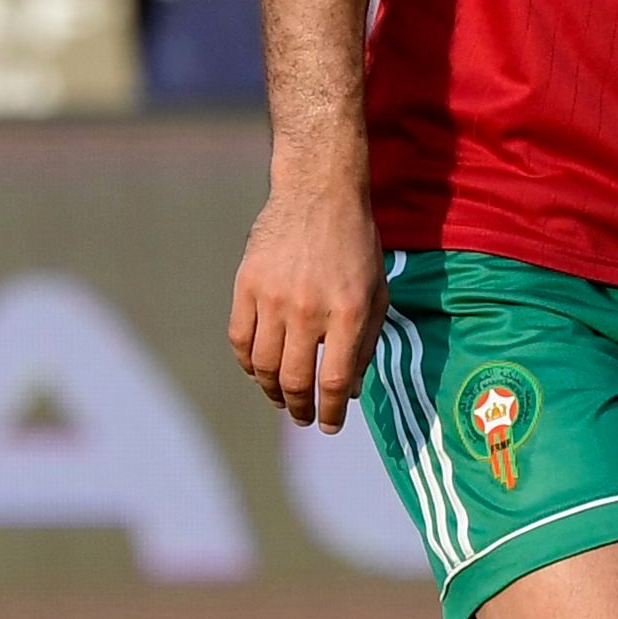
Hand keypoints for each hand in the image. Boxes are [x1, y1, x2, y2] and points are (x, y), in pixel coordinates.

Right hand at [228, 177, 384, 431]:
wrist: (318, 193)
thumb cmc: (356, 246)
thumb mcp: (378, 293)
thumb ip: (366, 343)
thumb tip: (351, 393)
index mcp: (349, 312)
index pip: (336, 381)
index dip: (332, 412)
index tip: (330, 425)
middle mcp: (309, 309)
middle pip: (295, 380)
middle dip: (300, 408)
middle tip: (304, 417)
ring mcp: (273, 297)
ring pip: (263, 365)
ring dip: (271, 390)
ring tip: (281, 398)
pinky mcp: (247, 285)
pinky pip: (240, 339)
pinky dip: (248, 362)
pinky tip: (258, 370)